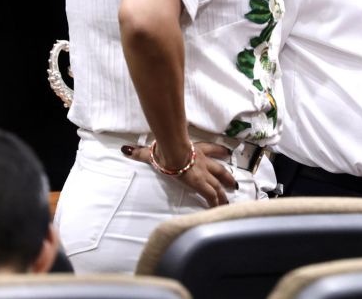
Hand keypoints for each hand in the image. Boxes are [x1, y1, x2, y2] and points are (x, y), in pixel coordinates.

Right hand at [122, 141, 237, 206]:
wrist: (173, 152)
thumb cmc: (166, 149)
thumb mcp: (155, 150)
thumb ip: (142, 152)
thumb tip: (127, 151)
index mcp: (196, 151)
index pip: (212, 149)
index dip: (220, 151)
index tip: (227, 153)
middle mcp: (203, 162)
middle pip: (220, 169)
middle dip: (227, 176)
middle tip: (233, 183)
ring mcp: (203, 173)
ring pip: (218, 184)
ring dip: (224, 192)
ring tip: (229, 201)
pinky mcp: (201, 184)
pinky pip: (211, 196)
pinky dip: (215, 203)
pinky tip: (218, 211)